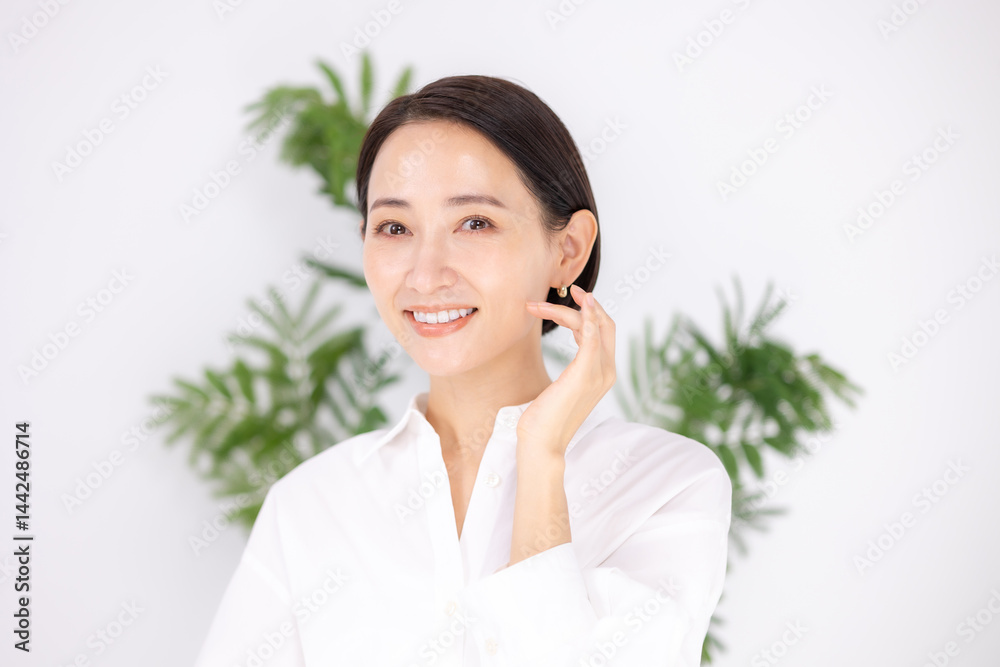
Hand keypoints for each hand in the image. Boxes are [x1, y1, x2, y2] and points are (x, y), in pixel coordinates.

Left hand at [518, 284, 615, 458]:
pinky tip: (580, 304)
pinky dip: (588, 317)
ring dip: (567, 310)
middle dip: (587, 303)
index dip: (591, 311)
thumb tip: (564, 362)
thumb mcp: (560, 388)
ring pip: (594, 325)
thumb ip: (570, 371)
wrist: (541, 442)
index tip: (571, 298)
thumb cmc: (544, 418)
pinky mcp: (585, 374)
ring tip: (538, 305)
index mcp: (603, 374)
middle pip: (606, 324)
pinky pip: (593, 337)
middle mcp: (607, 372)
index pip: (604, 332)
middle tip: (566, 289)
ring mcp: (599, 373)